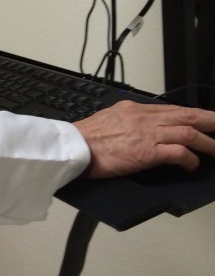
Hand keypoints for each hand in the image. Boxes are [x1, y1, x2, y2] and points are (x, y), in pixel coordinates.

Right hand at [73, 101, 214, 178]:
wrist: (74, 147)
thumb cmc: (86, 138)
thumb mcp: (110, 119)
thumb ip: (129, 122)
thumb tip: (144, 129)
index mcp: (135, 109)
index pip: (172, 109)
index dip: (193, 114)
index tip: (205, 119)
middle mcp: (144, 118)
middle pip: (187, 115)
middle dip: (210, 121)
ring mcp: (147, 134)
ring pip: (189, 132)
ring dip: (208, 143)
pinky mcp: (147, 152)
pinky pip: (179, 153)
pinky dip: (190, 159)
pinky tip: (192, 166)